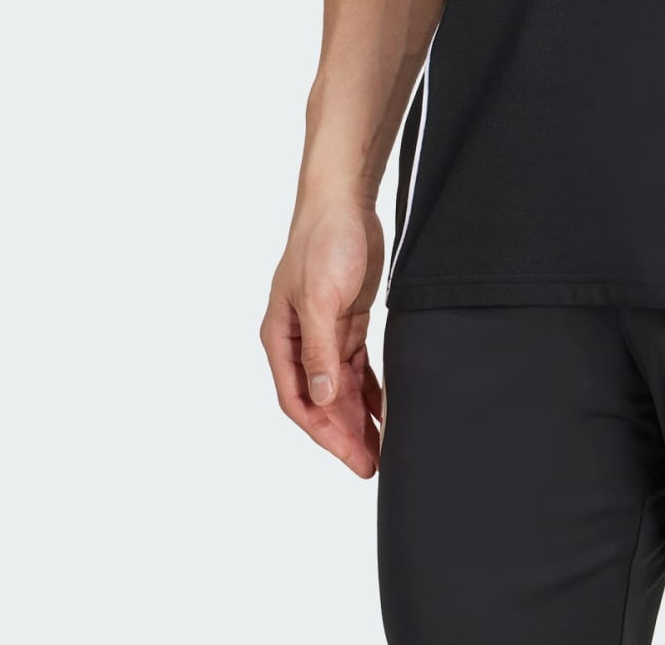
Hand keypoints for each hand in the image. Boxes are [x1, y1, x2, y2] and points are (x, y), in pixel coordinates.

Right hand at [261, 196, 384, 474]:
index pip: (298, 400)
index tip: (350, 457)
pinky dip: (369, 390)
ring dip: (357, 418)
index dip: (323, 433)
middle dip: (343, 434)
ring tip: (381, 449)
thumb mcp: (320, 298)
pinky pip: (356, 367)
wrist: (345, 200)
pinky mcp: (348, 320)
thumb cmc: (323, 241)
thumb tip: (320, 401)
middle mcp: (299, 341)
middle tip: (371, 464)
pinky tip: (384, 411)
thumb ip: (319, 351)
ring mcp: (325, 331)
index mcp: (281, 338)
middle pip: (321, 401)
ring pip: (339, 388)